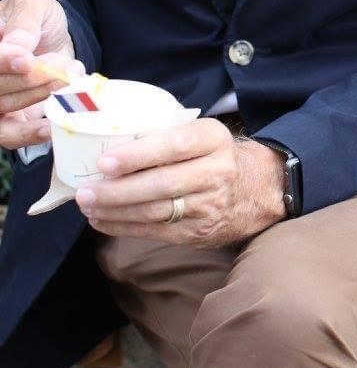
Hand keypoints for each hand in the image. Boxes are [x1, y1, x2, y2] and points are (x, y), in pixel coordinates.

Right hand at [0, 0, 77, 148]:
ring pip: (4, 106)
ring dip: (37, 97)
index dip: (3, 60)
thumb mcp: (35, 4)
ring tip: (66, 80)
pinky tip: (50, 127)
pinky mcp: (9, 118)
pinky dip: (28, 133)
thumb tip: (15, 48)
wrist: (57, 38)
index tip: (25, 60)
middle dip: (30, 78)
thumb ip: (25, 21)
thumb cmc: (40, 18)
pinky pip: (10, 134)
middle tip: (60, 65)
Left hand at [74, 119, 287, 246]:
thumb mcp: (203, 134)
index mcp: (214, 140)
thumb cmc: (217, 155)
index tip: (105, 162)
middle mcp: (217, 173)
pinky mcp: (202, 232)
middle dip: (117, 191)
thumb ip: (168, 136)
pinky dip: (125, 228)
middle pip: (161, 185)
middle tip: (85, 192)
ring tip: (88, 206)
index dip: (138, 155)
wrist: (261, 188)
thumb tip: (111, 142)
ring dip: (115, 211)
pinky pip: (157, 232)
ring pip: (156, 212)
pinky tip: (103, 221)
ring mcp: (211, 206)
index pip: (175, 146)